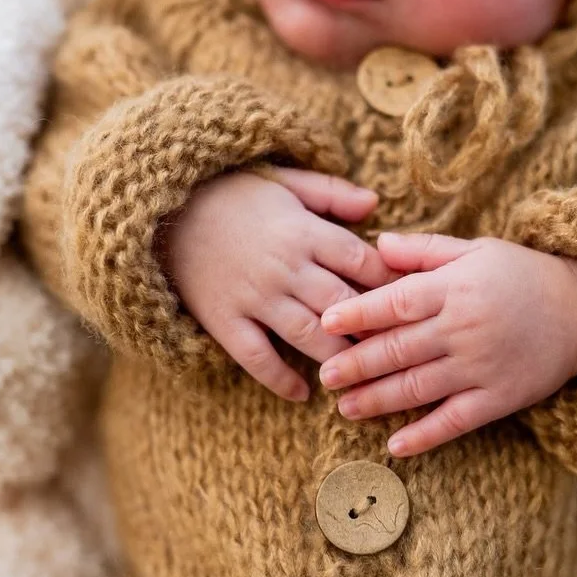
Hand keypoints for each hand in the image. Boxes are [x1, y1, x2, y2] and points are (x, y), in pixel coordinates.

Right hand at [160, 168, 397, 401]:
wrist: (162, 210)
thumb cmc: (232, 194)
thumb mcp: (285, 182)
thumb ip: (331, 193)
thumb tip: (375, 206)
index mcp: (304, 231)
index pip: (362, 261)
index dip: (391, 284)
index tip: (413, 303)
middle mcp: (284, 267)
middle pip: (342, 304)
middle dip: (374, 330)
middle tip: (401, 353)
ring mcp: (254, 297)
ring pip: (307, 335)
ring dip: (337, 359)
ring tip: (360, 379)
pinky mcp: (225, 320)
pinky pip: (256, 357)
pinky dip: (279, 379)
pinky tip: (302, 394)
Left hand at [319, 234, 576, 455]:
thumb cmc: (522, 275)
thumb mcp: (475, 250)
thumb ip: (424, 251)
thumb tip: (376, 245)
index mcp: (455, 287)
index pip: (396, 301)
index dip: (358, 313)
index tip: (325, 322)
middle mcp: (464, 328)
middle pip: (399, 349)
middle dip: (356, 364)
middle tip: (324, 375)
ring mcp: (481, 366)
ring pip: (418, 387)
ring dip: (377, 400)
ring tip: (345, 408)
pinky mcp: (499, 398)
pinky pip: (455, 421)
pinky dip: (425, 436)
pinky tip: (395, 446)